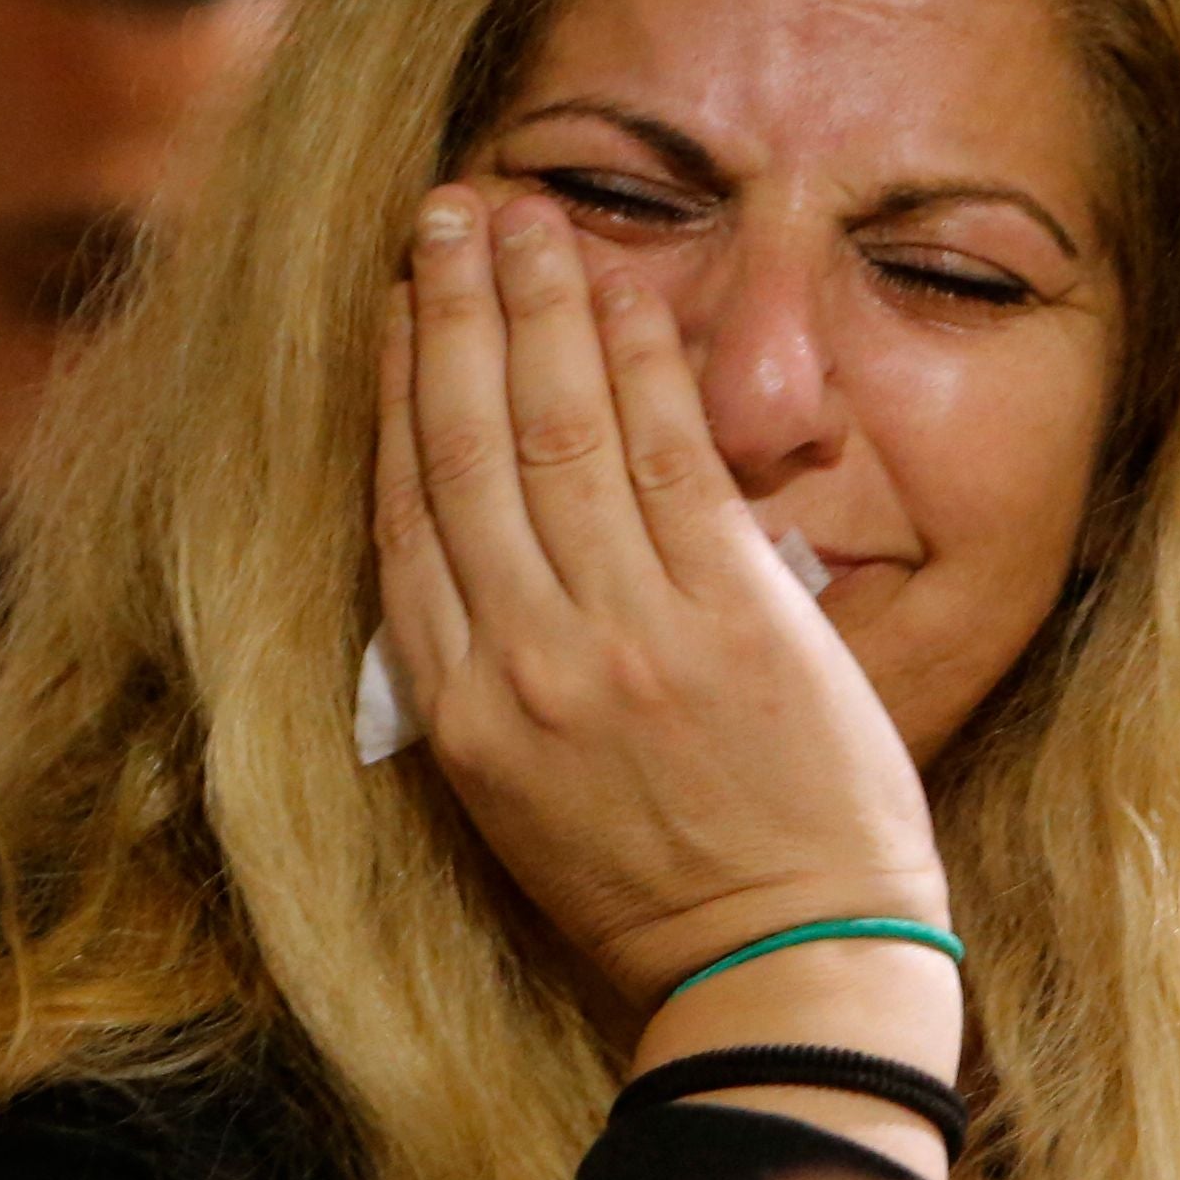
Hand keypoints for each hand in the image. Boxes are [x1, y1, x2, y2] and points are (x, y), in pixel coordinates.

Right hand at [377, 188, 953, 1032]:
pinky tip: (620, 290)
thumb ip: (490, 686)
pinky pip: (665, 457)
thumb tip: (475, 571)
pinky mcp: (724, 614)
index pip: (405, 516)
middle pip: (464, 447)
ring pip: (552, 431)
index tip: (397, 307)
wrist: (782, 966)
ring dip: (535, 304)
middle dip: (452, 313)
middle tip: (442, 213)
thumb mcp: (523, 807)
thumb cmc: (661, 897)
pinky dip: (636, 363)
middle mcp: (523, 661)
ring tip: (519, 214)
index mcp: (460, 715)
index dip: (398, 393)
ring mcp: (622, 633)